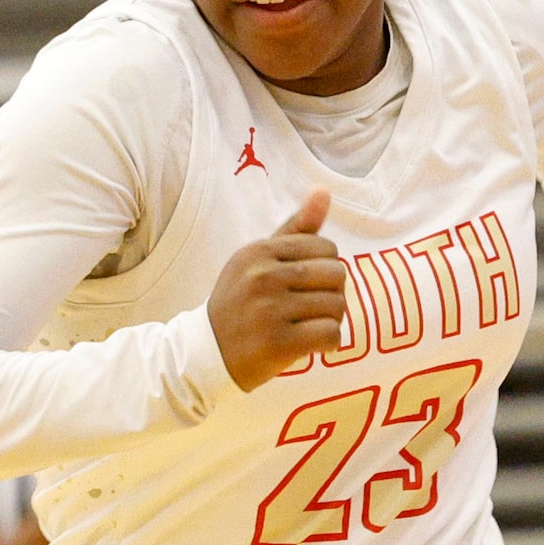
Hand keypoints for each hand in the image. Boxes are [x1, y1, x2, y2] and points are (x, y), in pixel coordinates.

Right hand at [207, 190, 349, 390]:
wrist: (207, 354)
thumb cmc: (239, 303)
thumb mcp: (258, 261)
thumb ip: (295, 229)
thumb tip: (323, 190)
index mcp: (258, 252)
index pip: (326, 248)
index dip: (325, 269)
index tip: (306, 286)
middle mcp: (262, 277)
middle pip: (336, 274)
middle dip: (332, 293)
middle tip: (311, 309)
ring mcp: (269, 311)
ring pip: (337, 305)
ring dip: (331, 319)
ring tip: (309, 326)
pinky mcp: (277, 343)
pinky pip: (331, 334)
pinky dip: (329, 343)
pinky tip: (312, 345)